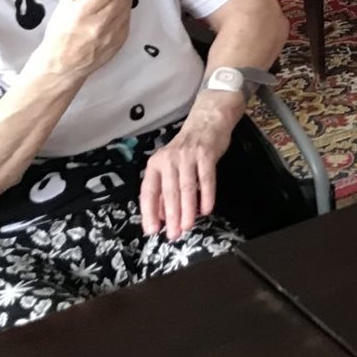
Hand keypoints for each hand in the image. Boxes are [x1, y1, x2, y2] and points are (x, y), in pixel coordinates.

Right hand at [28, 0, 132, 81]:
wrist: (64, 65)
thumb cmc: (61, 31)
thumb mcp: (66, 3)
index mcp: (84, 12)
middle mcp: (101, 23)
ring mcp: (114, 33)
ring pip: (126, 4)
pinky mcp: (122, 40)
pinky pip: (127, 17)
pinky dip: (124, 6)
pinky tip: (116, 3)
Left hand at [140, 108, 234, 240]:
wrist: (207, 122)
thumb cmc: (188, 149)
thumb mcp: (171, 166)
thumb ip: (165, 189)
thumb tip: (160, 216)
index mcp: (156, 164)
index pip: (149, 191)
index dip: (149, 212)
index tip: (151, 230)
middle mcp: (169, 159)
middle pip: (169, 192)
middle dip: (171, 216)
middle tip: (173, 234)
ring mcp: (188, 156)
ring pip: (186, 188)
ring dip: (187, 210)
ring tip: (188, 226)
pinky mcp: (206, 154)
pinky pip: (206, 179)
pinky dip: (207, 196)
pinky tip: (206, 210)